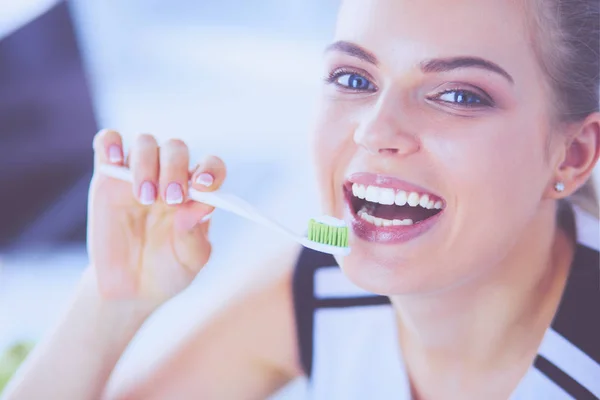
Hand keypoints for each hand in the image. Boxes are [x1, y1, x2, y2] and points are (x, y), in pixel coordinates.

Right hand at [87, 130, 225, 306]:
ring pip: (145, 143)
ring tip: (145, 198)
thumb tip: (200, 206)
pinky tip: (115, 162)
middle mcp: (169, 176)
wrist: (131, 288)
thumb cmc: (169, 270)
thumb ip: (195, 235)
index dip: (210, 170)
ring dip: (146, 164)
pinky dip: (111, 144)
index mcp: (196, 192)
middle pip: (176, 149)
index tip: (204, 186)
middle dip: (175, 168)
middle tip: (171, 199)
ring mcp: (138, 174)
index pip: (210, 166)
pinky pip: (107, 143)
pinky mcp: (107, 177)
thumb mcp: (190, 260)